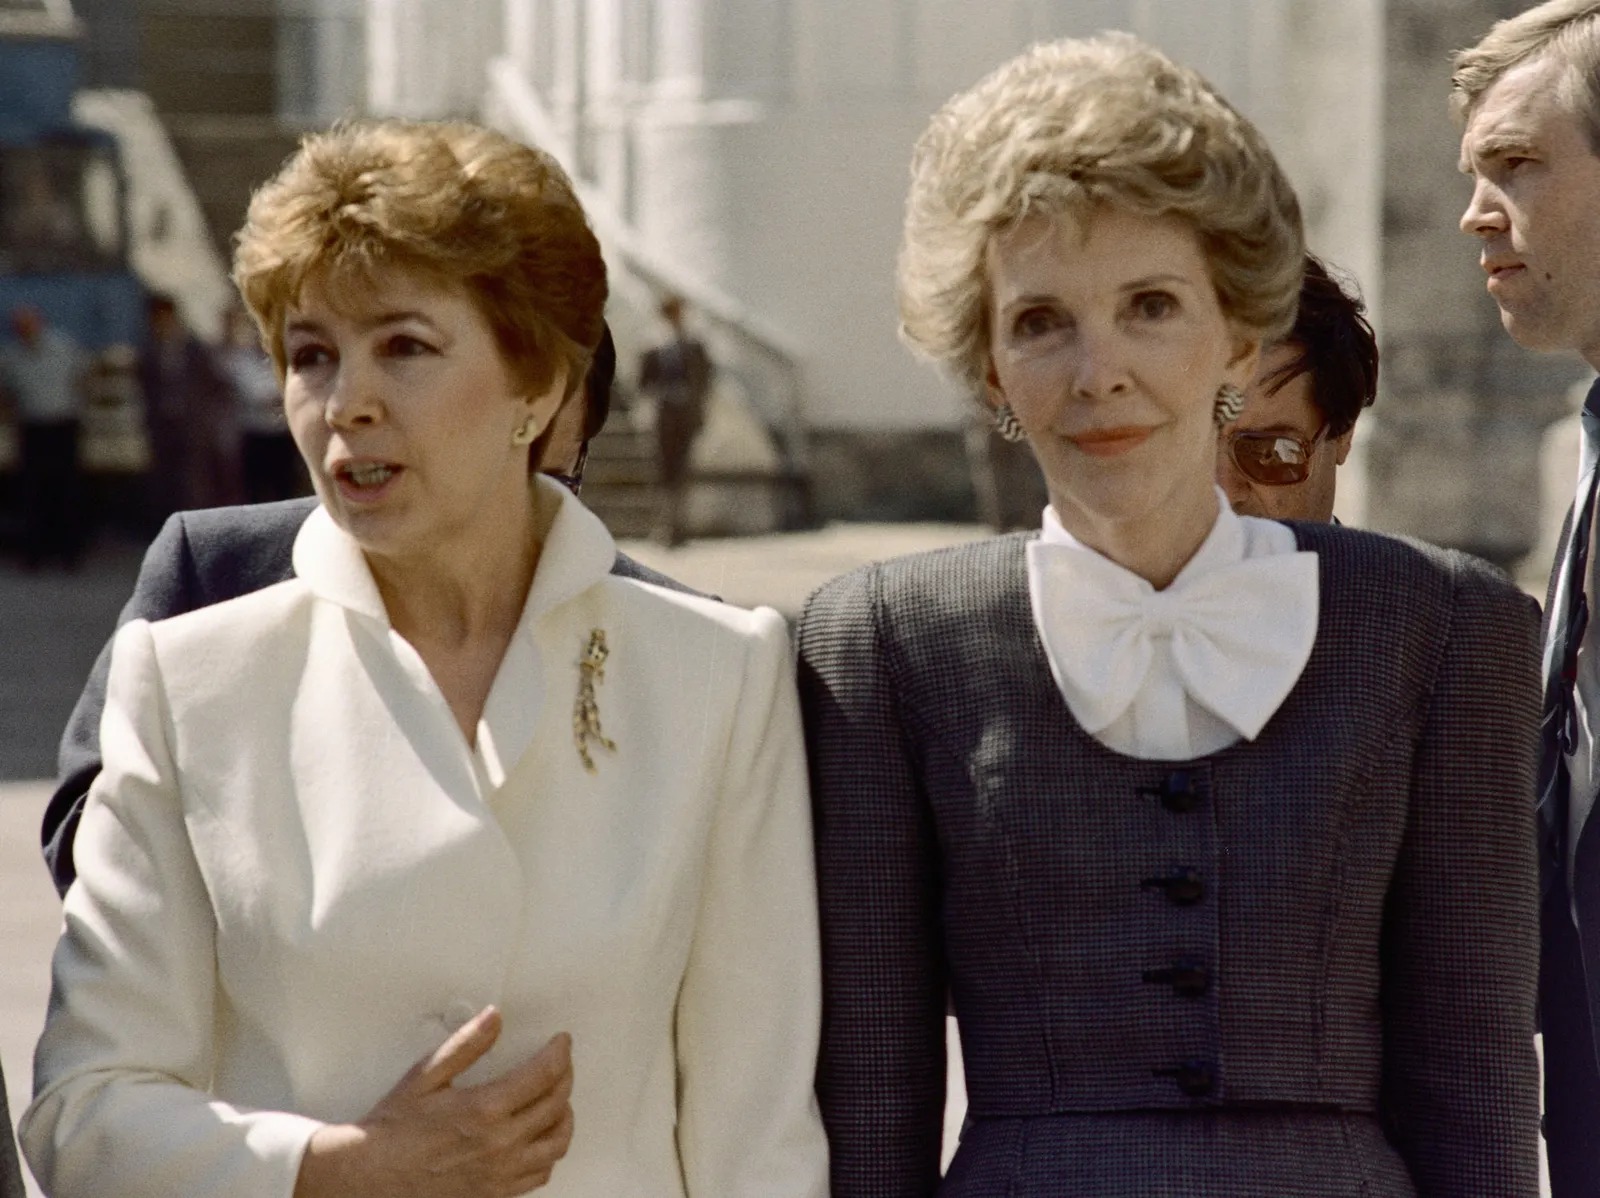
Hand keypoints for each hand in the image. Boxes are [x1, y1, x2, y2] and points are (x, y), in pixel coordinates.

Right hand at [293, 1006, 574, 1197]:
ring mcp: (500, 1174)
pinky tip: (539, 1137)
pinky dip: (549, 1151)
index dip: (560, 1052)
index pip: (545, 1074)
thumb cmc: (394, 1127)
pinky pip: (540, 1173)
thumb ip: (467, 1044)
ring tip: (556, 1099)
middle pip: (557, 1105)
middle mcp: (500, 1143)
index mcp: (485, 1109)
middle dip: (565, 1076)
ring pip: (556, 1143)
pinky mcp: (495, 1194)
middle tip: (560, 1063)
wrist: (369, 1177)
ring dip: (564, 1116)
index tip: (561, 1041)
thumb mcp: (426, 1075)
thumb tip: (495, 1017)